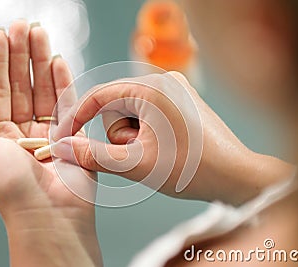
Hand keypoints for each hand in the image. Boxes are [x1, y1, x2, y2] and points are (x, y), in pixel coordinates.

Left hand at [0, 20, 100, 265]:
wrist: (50, 215)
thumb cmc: (13, 189)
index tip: (0, 34)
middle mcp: (23, 130)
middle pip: (22, 84)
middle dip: (21, 54)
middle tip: (23, 25)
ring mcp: (48, 131)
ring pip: (44, 88)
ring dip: (42, 61)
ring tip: (40, 33)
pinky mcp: (72, 134)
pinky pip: (67, 103)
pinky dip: (63, 81)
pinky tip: (58, 61)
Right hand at [52, 72, 292, 204]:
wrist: (236, 175)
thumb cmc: (191, 169)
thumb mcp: (135, 164)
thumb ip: (93, 155)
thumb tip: (61, 147)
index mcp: (151, 88)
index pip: (99, 96)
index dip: (77, 117)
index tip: (64, 137)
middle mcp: (164, 80)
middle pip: (116, 106)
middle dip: (119, 135)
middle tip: (139, 155)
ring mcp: (176, 88)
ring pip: (131, 112)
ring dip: (133, 136)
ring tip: (155, 154)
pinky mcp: (182, 99)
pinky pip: (148, 113)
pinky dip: (145, 132)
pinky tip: (163, 148)